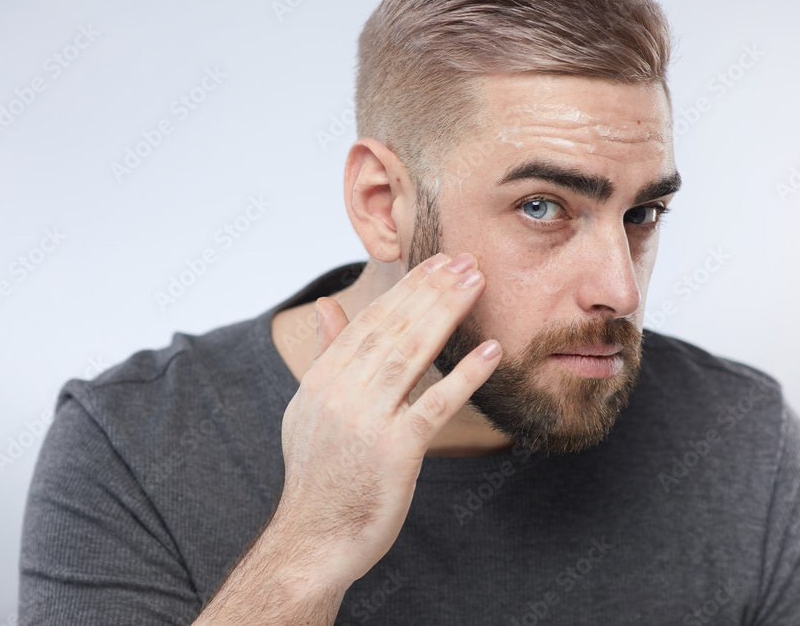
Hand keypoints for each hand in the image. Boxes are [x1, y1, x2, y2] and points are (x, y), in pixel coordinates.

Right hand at [273, 252, 500, 588]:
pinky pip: (436, 404)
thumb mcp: (309, 409)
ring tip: (477, 283)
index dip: (407, 288)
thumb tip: (326, 308)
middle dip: (432, 289)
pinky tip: (491, 351)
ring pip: (412, 353)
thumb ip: (325, 356)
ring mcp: (367, 420)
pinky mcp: (396, 450)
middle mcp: (341, 392)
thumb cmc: (318, 476)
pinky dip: (465, 375)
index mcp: (322, 379)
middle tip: (466, 259)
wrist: (313, 539)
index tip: (437, 262)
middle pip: (393, 327)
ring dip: (448, 313)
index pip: (370, 320)